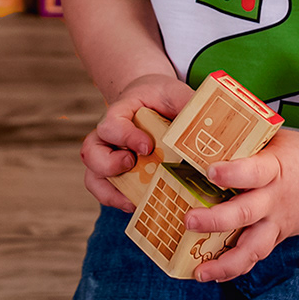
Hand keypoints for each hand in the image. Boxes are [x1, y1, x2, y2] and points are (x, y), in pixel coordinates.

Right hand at [79, 73, 195, 211]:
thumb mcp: (174, 93)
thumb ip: (187, 104)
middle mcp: (107, 136)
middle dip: (109, 164)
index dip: (126, 136)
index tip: (147, 146)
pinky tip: (135, 206)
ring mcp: (108, 156)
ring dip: (109, 191)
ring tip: (133, 199)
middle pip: (91, 152)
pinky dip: (115, 201)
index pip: (112, 124)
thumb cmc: (161, 97)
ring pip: (92, 176)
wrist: (149, 99)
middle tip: (132, 164)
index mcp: (120, 113)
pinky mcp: (114, 174)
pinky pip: (103, 191)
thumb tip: (207, 126)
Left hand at [186, 130, 298, 282]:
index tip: (210, 170)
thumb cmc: (297, 153)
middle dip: (215, 219)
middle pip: (245, 213)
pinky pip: (256, 256)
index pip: (253, 171)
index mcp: (274, 168)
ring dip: (225, 262)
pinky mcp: (278, 237)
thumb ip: (245, 139)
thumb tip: (201, 122)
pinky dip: (235, 268)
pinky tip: (212, 275)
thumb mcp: (275, 138)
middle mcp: (275, 198)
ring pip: (253, 247)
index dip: (232, 172)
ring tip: (199, 271)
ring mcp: (277, 222)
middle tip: (188, 219)